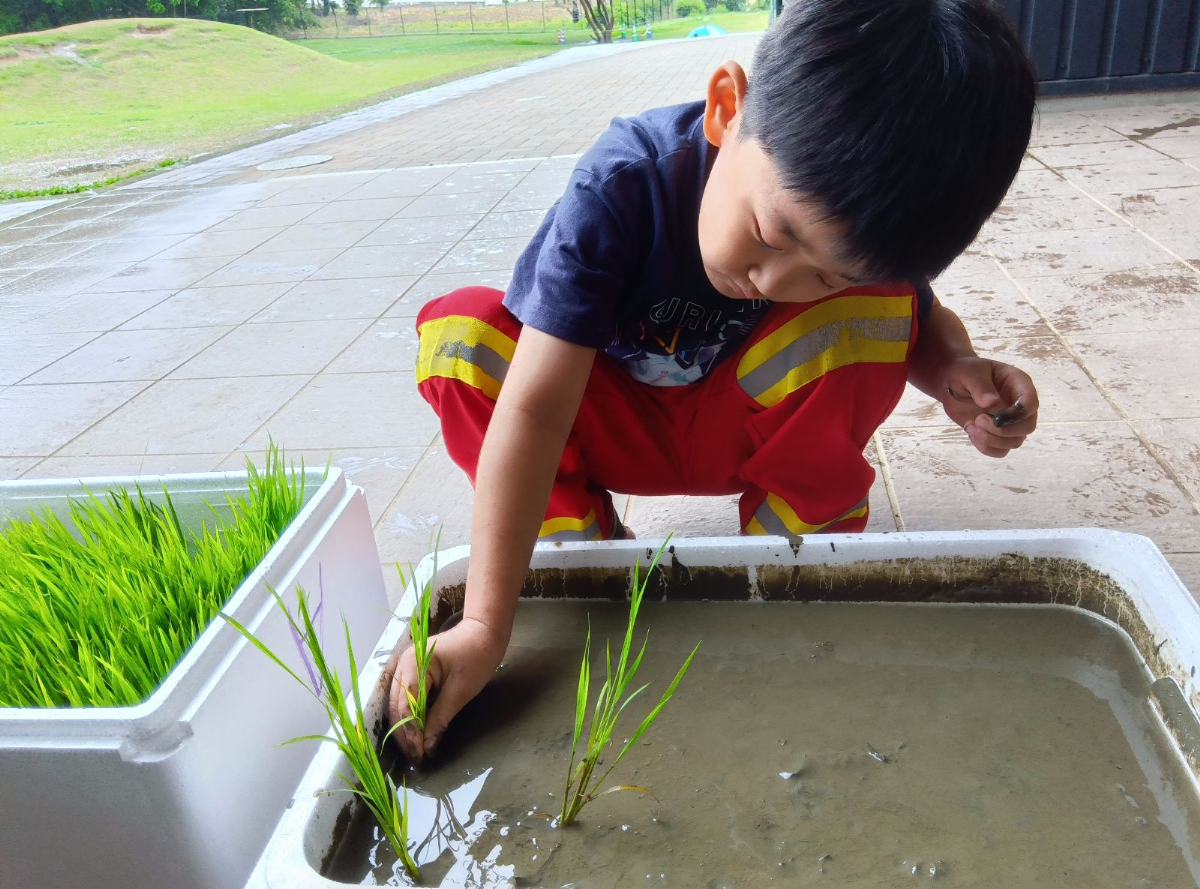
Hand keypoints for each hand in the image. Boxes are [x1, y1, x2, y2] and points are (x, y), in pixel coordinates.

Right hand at [382, 616, 507, 760]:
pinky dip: (410, 714)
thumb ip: (440, 718)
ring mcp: (406, 666)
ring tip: (414, 749)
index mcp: (414, 663)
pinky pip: (406, 696)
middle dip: (404, 732)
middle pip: (397, 705)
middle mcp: (403, 663)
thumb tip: (427, 745)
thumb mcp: (461, 691)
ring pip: (398, 702)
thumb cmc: (477, 657)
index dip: (410, 731)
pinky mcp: (413, 671)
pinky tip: (416, 731)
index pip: (406, 704)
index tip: (419, 753)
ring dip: (405, 726)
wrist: (485, 632)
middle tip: (415, 757)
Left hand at [939, 356, 1038, 457]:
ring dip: (991, 439)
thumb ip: (980, 386)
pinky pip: (1000, 451)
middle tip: (979, 419)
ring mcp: (1010, 422)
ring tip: (971, 425)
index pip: (1031, 402)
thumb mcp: (970, 373)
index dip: (1019, 413)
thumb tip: (992, 403)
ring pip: (1015, 442)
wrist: (952, 384)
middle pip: (1027, 427)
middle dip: (1003, 430)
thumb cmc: (965, 372)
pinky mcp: (997, 434)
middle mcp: (1019, 405)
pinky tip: (971, 433)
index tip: (997, 417)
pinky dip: (986, 447)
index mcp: (1019, 384)